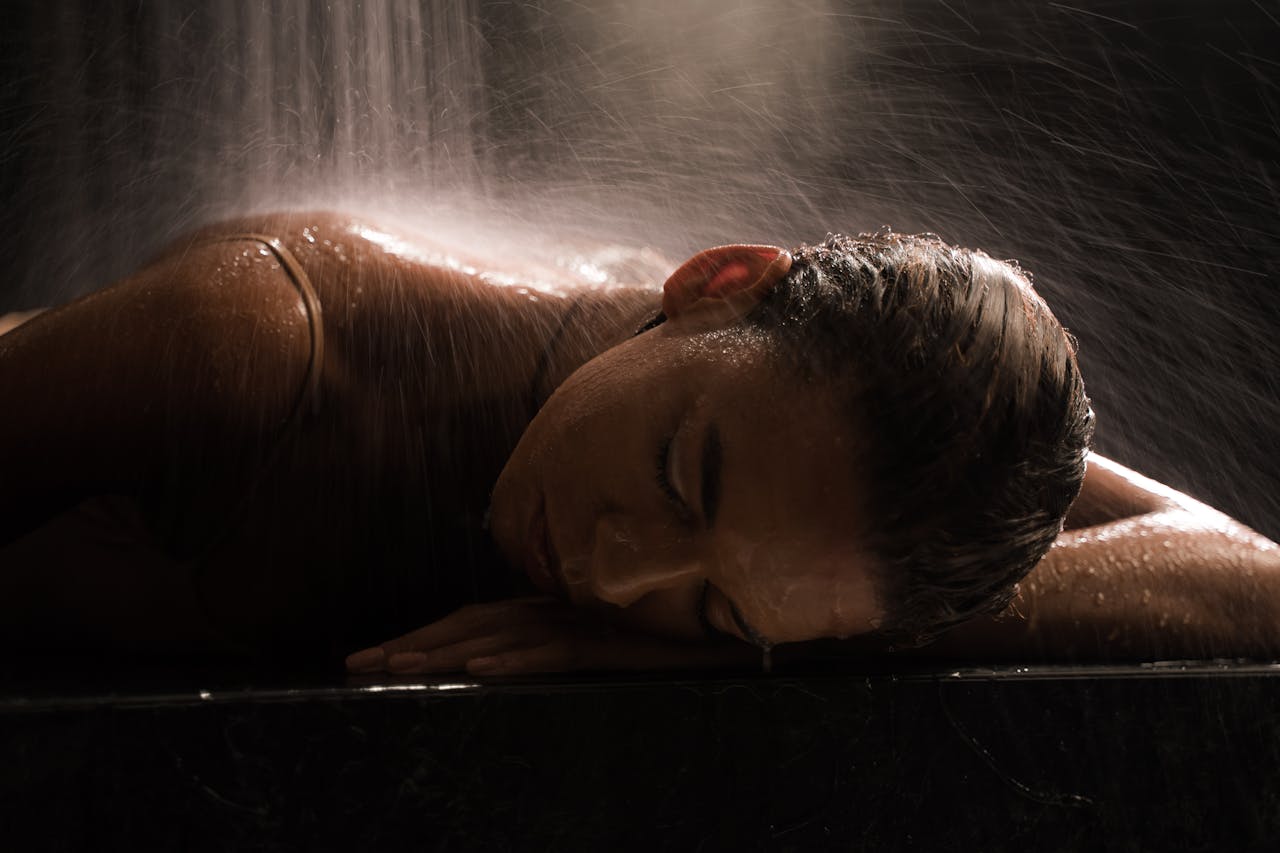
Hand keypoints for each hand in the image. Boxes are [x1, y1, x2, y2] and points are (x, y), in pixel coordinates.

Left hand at [344, 596, 757, 675]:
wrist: (730, 634)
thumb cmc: (664, 641)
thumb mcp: (597, 648)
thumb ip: (555, 646)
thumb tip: (502, 666)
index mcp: (546, 607)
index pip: (472, 620)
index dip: (421, 636)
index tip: (371, 658)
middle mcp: (556, 607)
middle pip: (472, 622)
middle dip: (413, 643)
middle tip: (358, 665)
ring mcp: (583, 621)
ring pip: (502, 634)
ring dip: (447, 652)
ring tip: (398, 671)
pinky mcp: (612, 641)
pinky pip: (556, 650)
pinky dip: (515, 659)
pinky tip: (479, 672)